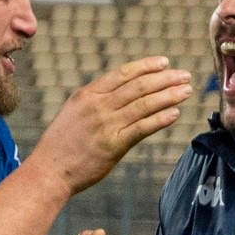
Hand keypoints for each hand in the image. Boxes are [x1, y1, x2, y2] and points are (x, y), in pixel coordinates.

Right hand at [33, 58, 191, 195]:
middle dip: (164, 78)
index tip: (164, 63)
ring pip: (143, 104)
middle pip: (138, 86)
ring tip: (186, 91)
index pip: (122, 74)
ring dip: (168, 95)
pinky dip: (160, 119)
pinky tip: (174, 113)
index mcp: (87, 95)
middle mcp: (98, 106)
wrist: (48, 171)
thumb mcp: (73, 114)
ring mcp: (106, 125)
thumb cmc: (60, 147)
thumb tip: (118, 98)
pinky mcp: (113, 146)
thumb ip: (95, 104)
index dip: (146, 66)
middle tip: (184, 75)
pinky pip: (142, 128)